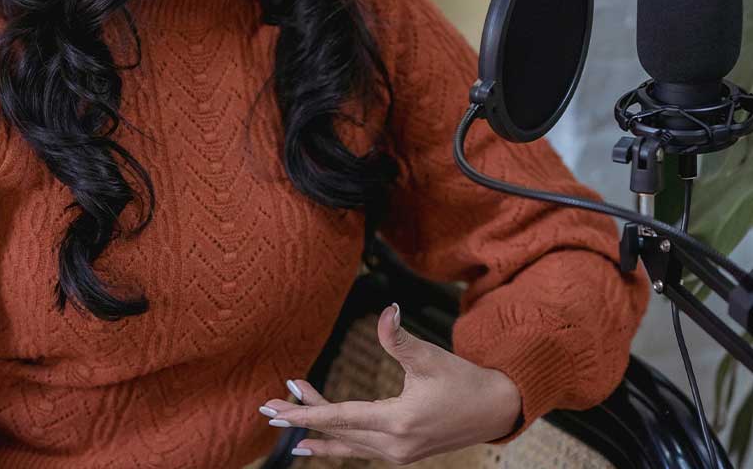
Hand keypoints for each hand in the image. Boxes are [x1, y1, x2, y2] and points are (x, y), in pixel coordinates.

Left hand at [258, 304, 522, 462]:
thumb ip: (401, 337)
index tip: (278, 410)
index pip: (342, 417)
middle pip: (339, 431)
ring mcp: (399, 454)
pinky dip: (336, 443)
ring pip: (347, 443)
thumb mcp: (430, 356)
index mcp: (399, 422)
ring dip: (317, 428)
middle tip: (269, 407)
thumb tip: (387, 310)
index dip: (307, 412)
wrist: (495, 410)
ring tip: (286, 417)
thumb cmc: (463, 380)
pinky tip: (317, 442)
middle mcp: (395, 445)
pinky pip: (359, 450)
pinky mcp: (403, 453)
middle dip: (302, 418)